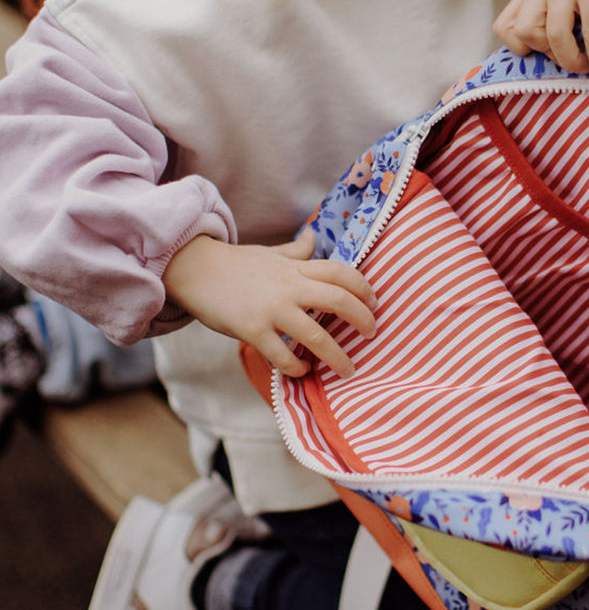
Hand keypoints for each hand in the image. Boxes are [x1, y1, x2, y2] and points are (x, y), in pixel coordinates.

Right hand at [163, 228, 376, 377]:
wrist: (193, 270)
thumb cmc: (235, 264)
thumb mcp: (270, 254)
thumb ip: (295, 252)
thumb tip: (313, 238)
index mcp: (296, 268)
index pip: (341, 272)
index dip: (364, 287)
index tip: (374, 302)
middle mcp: (289, 286)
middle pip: (339, 299)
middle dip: (362, 318)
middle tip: (373, 334)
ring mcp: (271, 309)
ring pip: (315, 334)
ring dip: (337, 356)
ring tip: (348, 369)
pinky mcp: (251, 329)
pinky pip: (282, 355)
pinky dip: (297, 367)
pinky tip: (303, 371)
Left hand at [493, 0, 588, 78]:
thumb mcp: (565, 14)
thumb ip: (545, 31)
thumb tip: (532, 71)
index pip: (503, 28)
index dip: (523, 49)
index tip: (548, 53)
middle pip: (525, 33)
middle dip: (548, 54)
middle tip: (571, 56)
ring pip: (553, 36)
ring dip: (572, 60)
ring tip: (586, 66)